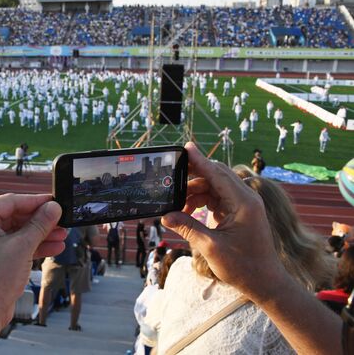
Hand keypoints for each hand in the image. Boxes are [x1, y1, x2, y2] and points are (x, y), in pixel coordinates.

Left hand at [0, 194, 65, 347]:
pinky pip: (15, 245)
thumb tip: (54, 207)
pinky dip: (33, 246)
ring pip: (18, 232)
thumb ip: (39, 224)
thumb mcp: (22, 247)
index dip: (36, 202)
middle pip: (16, 216)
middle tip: (62, 220)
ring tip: (62, 235)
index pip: (11, 202)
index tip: (54, 201)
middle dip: (41, 221)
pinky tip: (53, 247)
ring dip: (41, 234)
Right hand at [161, 142, 287, 303]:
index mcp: (243, 202)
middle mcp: (246, 198)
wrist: (265, 283)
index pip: (217, 174)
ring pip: (214, 187)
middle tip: (171, 183)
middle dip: (192, 179)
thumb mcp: (211, 247)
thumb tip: (166, 216)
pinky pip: (217, 198)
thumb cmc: (243, 267)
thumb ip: (188, 227)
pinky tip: (188, 212)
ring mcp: (243, 204)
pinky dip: (202, 202)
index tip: (186, 147)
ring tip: (177, 207)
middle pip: (215, 176)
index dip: (200, 160)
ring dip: (195, 194)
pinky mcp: (239, 212)